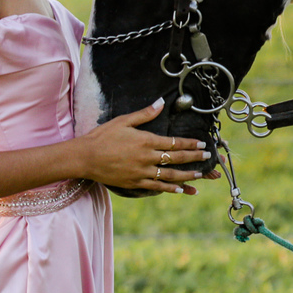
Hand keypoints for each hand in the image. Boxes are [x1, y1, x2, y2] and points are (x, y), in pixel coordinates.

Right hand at [76, 98, 209, 194]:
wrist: (84, 157)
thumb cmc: (102, 136)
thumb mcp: (123, 120)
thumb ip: (145, 113)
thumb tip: (161, 102)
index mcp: (146, 140)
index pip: (174, 142)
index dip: (190, 144)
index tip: (202, 144)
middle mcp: (146, 158)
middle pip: (176, 159)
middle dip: (194, 158)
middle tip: (208, 157)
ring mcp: (141, 172)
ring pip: (170, 176)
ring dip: (187, 175)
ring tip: (200, 175)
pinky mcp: (134, 184)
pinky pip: (156, 188)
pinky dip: (170, 189)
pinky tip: (181, 190)